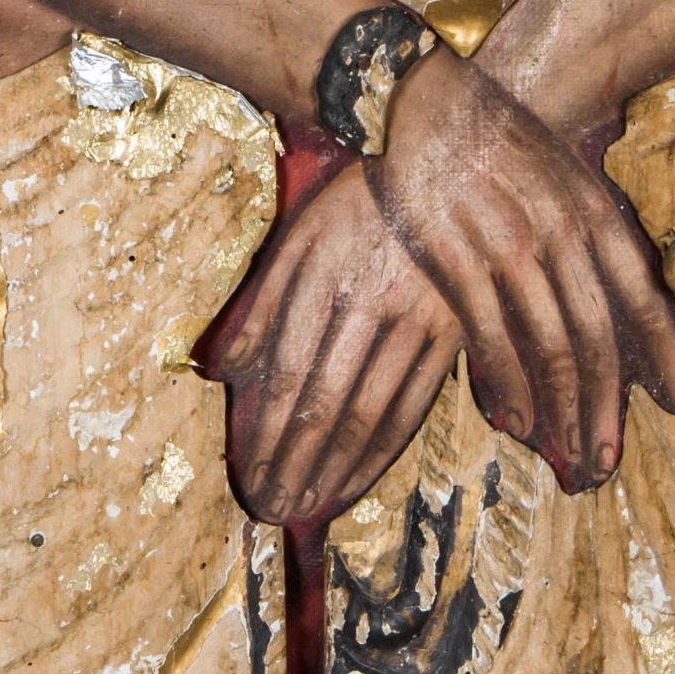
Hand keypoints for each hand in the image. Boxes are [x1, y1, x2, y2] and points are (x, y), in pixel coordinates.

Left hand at [203, 165, 458, 526]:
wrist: (447, 166)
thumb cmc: (358, 204)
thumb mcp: (300, 236)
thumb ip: (261, 303)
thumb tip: (220, 371)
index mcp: (324, 274)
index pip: (290, 372)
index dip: (269, 433)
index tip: (250, 475)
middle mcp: (371, 300)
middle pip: (328, 402)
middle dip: (296, 463)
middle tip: (273, 507)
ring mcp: (418, 319)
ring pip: (374, 412)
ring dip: (338, 468)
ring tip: (309, 504)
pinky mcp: (454, 333)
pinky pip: (416, 404)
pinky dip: (386, 450)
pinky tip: (361, 477)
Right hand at [367, 47, 674, 490]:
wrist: (421, 97)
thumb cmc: (496, 136)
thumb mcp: (561, 169)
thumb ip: (589, 226)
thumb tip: (621, 286)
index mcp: (592, 206)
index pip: (644, 293)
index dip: (668, 354)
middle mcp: (560, 230)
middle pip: (599, 334)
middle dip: (609, 406)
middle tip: (611, 458)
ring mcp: (508, 246)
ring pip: (551, 346)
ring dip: (565, 410)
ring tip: (574, 456)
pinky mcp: (456, 260)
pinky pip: (492, 338)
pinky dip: (509, 386)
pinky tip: (518, 422)